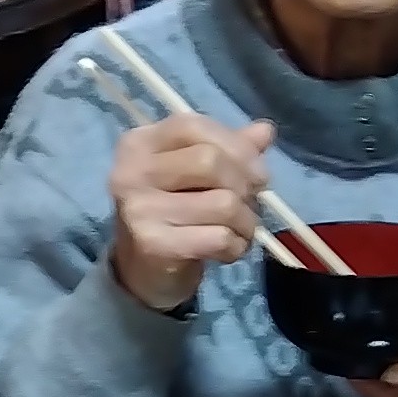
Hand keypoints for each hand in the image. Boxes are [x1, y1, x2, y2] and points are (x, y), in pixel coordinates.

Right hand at [107, 111, 270, 313]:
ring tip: (241, 230)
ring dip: (246, 221)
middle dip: (245, 186)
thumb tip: (265, 130)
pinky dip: (236, 246)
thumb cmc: (173, 213)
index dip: (236, 145)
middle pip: (210, 161)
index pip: (194, 125)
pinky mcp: (153, 244)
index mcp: (139, 143)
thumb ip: (229, 149)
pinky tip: (229, 249)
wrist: (142, 271)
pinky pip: (219, 237)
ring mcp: (139, 208)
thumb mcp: (196, 175)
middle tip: (249, 204)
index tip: (257, 172)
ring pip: (223, 203)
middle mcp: (131, 171)